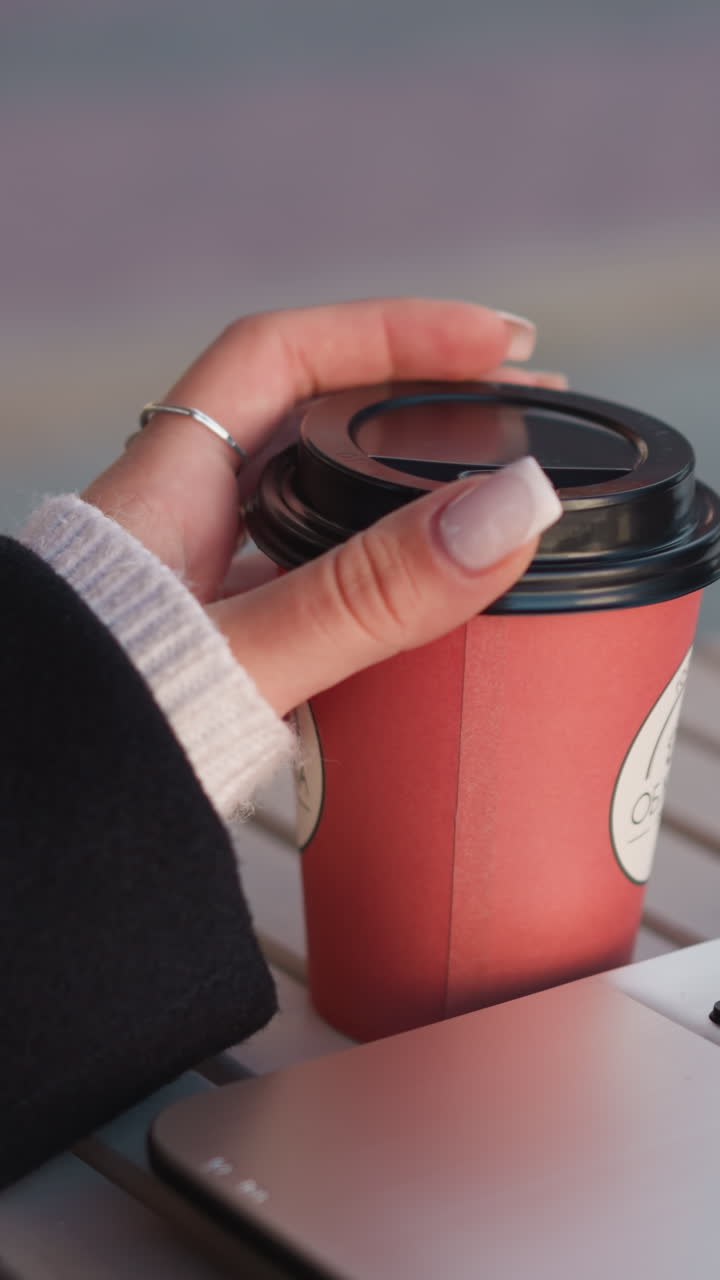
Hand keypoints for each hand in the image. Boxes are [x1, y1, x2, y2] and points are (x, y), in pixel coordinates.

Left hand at [84, 298, 563, 715]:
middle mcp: (182, 514)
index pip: (284, 352)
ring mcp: (199, 574)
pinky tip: (417, 585)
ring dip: (396, 474)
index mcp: (169, 486)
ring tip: (487, 483)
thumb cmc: (95, 729)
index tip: (493, 346)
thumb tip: (505, 511)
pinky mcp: (218, 632)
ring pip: (312, 490)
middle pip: (309, 410)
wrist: (37, 818)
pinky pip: (307, 565)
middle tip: (515, 408)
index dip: (392, 331)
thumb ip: (369, 595)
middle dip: (415, 394)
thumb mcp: (246, 655)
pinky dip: (371, 557)